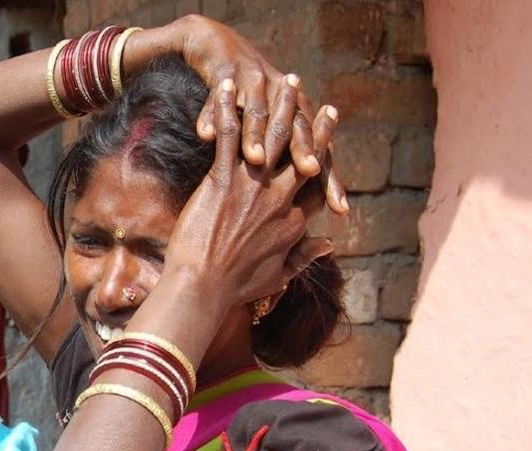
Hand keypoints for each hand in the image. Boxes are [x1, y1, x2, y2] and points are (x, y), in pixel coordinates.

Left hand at [165, 78, 337, 307]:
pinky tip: (227, 87)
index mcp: (293, 223)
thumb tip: (330, 244)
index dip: (323, 164)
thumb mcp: (278, 276)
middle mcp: (279, 200)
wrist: (201, 288)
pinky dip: (228, 109)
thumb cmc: (234, 288)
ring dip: (282, 105)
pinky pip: (229, 137)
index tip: (331, 153)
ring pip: (272, 137)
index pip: (313, 189)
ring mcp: (252, 188)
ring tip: (289, 81)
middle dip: (316, 128)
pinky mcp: (223, 181)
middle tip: (326, 107)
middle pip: (304, 155)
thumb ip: (305, 258)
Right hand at [174, 15, 348, 213]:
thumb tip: (311, 190)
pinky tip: (202, 132)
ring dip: (256, 136)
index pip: (317, 153)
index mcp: (297, 114)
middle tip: (314, 183)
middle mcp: (282, 98)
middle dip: (305, 160)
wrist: (219, 43)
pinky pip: (219, 98)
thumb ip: (291, 160)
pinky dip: (215, 112)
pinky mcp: (228, 73)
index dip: (328, 181)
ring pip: (259, 116)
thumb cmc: (247, 92)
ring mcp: (256, 83)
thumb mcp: (274, 124)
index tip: (341, 210)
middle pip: (296, 136)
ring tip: (255, 159)